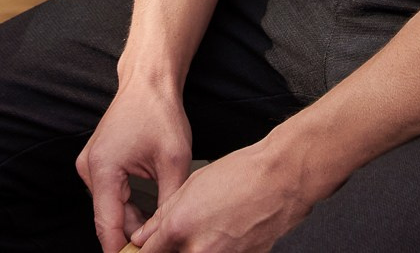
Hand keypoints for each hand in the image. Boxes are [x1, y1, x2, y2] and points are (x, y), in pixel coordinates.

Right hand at [77, 81, 194, 252]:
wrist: (148, 83)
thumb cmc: (160, 113)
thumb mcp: (173, 162)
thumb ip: (168, 203)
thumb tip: (169, 234)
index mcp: (103, 169)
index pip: (107, 226)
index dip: (121, 250)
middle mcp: (89, 169)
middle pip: (108, 219)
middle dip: (131, 237)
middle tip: (156, 247)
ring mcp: (90, 166)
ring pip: (110, 209)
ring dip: (131, 222)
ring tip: (156, 233)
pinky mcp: (97, 163)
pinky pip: (110, 196)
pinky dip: (127, 207)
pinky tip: (148, 214)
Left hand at [129, 140, 326, 252]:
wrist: (282, 180)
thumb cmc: (240, 175)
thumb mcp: (191, 186)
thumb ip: (162, 217)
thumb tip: (143, 237)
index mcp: (179, 228)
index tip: (138, 252)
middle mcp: (198, 251)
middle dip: (169, 251)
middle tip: (179, 237)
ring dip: (193, 250)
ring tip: (205, 233)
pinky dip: (217, 250)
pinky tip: (223, 236)